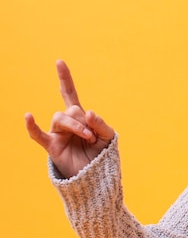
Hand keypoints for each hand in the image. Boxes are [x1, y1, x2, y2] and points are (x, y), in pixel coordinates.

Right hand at [25, 60, 114, 178]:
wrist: (97, 175)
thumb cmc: (102, 154)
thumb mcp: (108, 135)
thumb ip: (101, 123)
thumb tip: (89, 112)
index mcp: (80, 116)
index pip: (69, 93)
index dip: (65, 78)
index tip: (59, 62)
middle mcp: (67, 122)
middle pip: (70, 109)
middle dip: (84, 120)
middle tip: (93, 136)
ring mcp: (58, 134)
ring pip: (60, 119)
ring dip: (76, 126)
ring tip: (88, 138)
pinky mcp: (52, 147)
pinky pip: (37, 134)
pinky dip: (32, 125)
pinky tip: (29, 116)